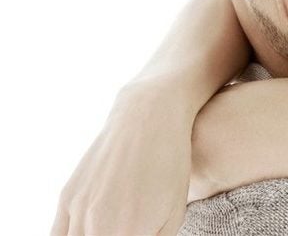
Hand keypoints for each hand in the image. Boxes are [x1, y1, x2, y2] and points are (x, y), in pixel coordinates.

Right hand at [52, 83, 192, 235]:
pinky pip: (58, 235)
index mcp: (129, 233)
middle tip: (127, 234)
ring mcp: (78, 209)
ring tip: (110, 232)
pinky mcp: (67, 196)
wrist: (148, 117)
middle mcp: (97, 225)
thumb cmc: (171, 164)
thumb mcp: (175, 213)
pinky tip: (88, 234)